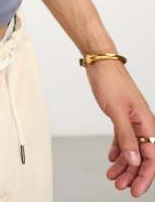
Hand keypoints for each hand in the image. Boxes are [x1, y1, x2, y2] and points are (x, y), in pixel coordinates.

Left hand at [85, 60, 154, 196]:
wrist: (100, 61)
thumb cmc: (110, 81)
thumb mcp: (116, 111)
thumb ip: (125, 137)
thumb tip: (135, 160)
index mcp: (147, 123)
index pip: (152, 157)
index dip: (145, 175)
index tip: (134, 190)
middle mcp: (143, 123)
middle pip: (143, 156)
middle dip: (132, 173)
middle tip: (119, 186)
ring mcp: (132, 119)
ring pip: (132, 148)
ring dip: (124, 164)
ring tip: (111, 176)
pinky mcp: (122, 115)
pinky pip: (123, 137)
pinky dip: (118, 149)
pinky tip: (111, 158)